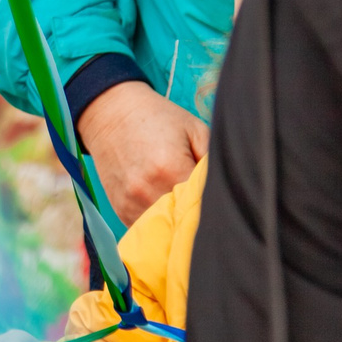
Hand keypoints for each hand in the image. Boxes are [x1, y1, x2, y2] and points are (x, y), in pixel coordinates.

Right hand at [76, 80, 206, 225]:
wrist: (113, 113)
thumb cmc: (158, 118)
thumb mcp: (194, 129)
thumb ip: (212, 160)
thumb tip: (228, 188)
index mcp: (172, 168)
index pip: (202, 203)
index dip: (212, 202)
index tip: (216, 197)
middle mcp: (149, 190)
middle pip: (184, 220)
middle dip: (195, 213)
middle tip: (200, 200)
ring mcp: (132, 203)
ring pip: (166, 228)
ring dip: (176, 220)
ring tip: (181, 200)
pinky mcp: (121, 210)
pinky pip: (147, 228)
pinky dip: (158, 221)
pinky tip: (162, 201)